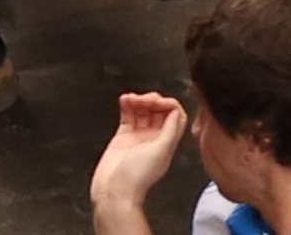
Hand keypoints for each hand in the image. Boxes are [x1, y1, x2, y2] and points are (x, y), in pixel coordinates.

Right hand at [89, 93, 186, 216]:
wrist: (114, 192)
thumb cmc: (136, 178)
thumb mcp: (160, 151)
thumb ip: (170, 130)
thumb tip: (176, 111)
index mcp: (167, 141)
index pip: (175, 116)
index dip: (168, 104)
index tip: (158, 102)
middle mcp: (154, 138)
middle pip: (159, 111)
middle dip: (152, 100)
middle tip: (144, 99)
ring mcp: (138, 137)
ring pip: (143, 111)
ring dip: (139, 100)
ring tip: (131, 98)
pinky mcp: (123, 138)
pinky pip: (127, 116)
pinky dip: (126, 105)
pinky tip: (124, 100)